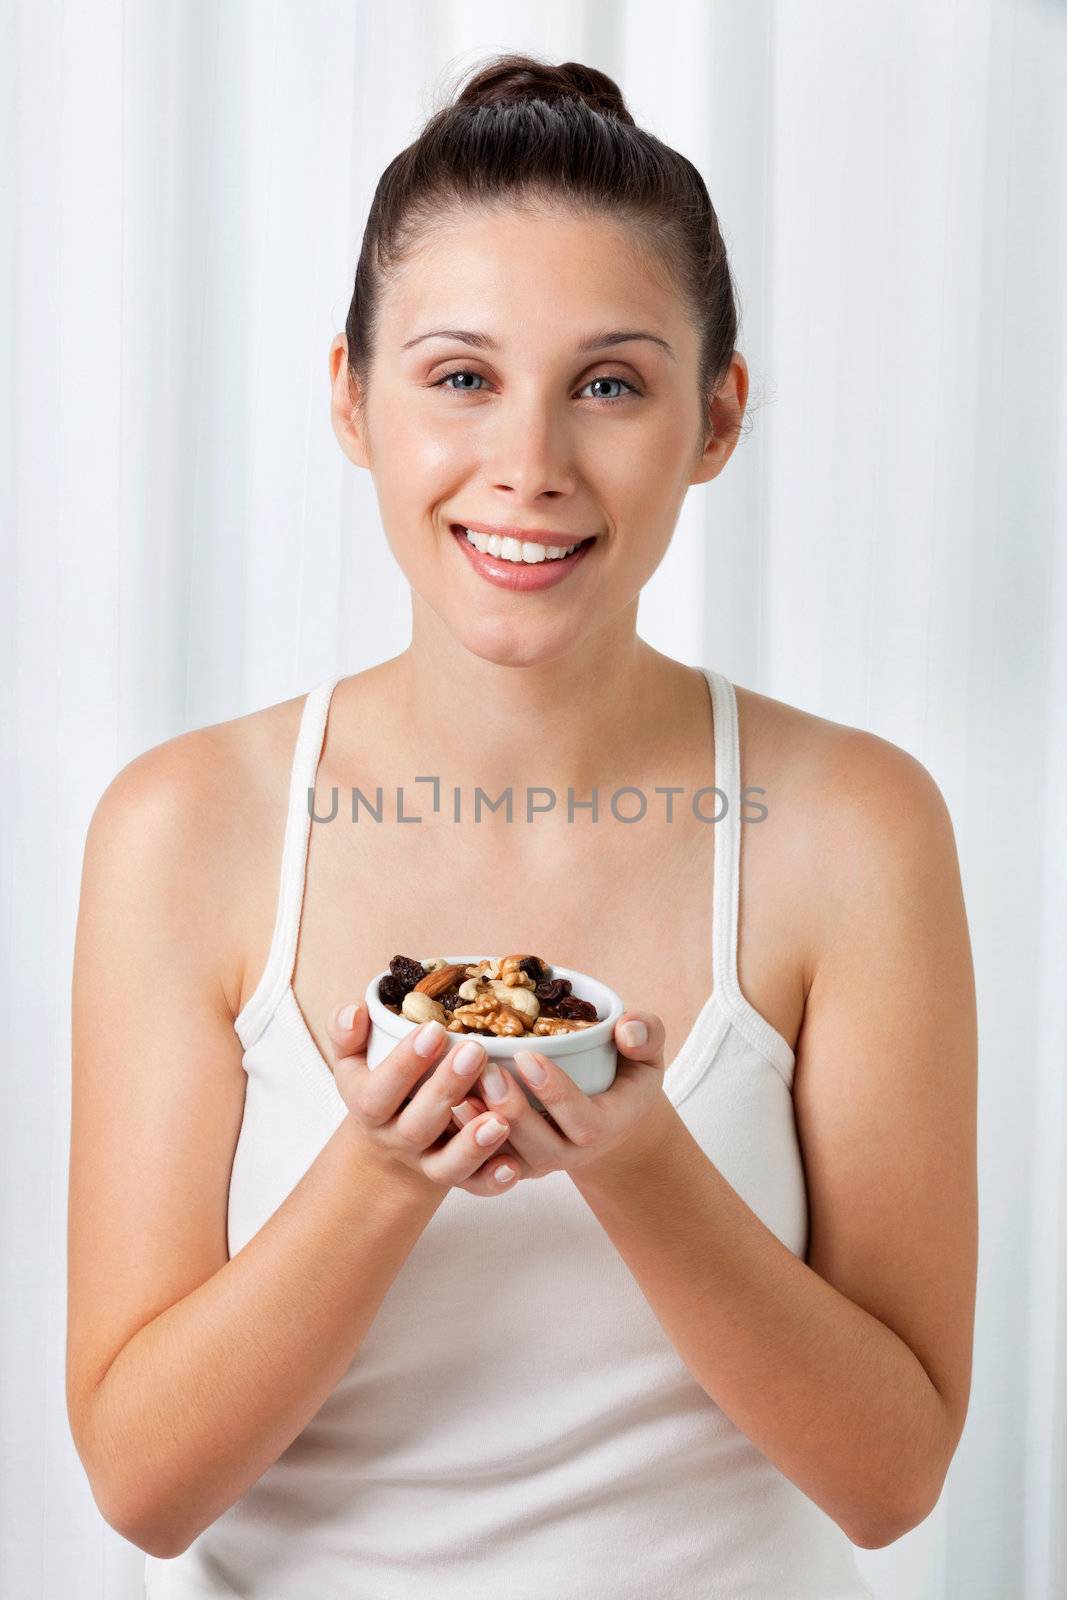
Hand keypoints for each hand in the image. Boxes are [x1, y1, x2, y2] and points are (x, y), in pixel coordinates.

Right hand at [325, 1003, 521, 1197]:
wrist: (389, 1138)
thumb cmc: (378, 1082)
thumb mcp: (353, 1058)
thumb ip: (346, 1034)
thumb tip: (354, 1012)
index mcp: (368, 1107)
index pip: (379, 1092)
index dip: (405, 1064)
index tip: (434, 1029)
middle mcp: (397, 1140)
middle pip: (417, 1126)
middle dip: (446, 1089)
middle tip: (475, 1051)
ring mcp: (428, 1162)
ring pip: (446, 1166)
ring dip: (473, 1145)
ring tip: (500, 1119)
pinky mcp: (458, 1178)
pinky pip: (474, 1187)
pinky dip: (493, 1179)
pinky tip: (513, 1165)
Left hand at [451, 1011, 674, 1182]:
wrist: (607, 1121)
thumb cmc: (625, 1079)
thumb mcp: (646, 1058)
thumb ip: (647, 1036)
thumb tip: (629, 1027)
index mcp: (604, 1127)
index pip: (581, 1120)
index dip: (555, 1091)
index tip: (528, 1056)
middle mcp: (568, 1154)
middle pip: (537, 1143)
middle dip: (511, 1108)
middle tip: (485, 1070)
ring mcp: (534, 1163)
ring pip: (503, 1154)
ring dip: (477, 1124)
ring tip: (455, 1087)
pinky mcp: (507, 1164)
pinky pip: (480, 1158)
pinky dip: (460, 1134)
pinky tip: (440, 1102)